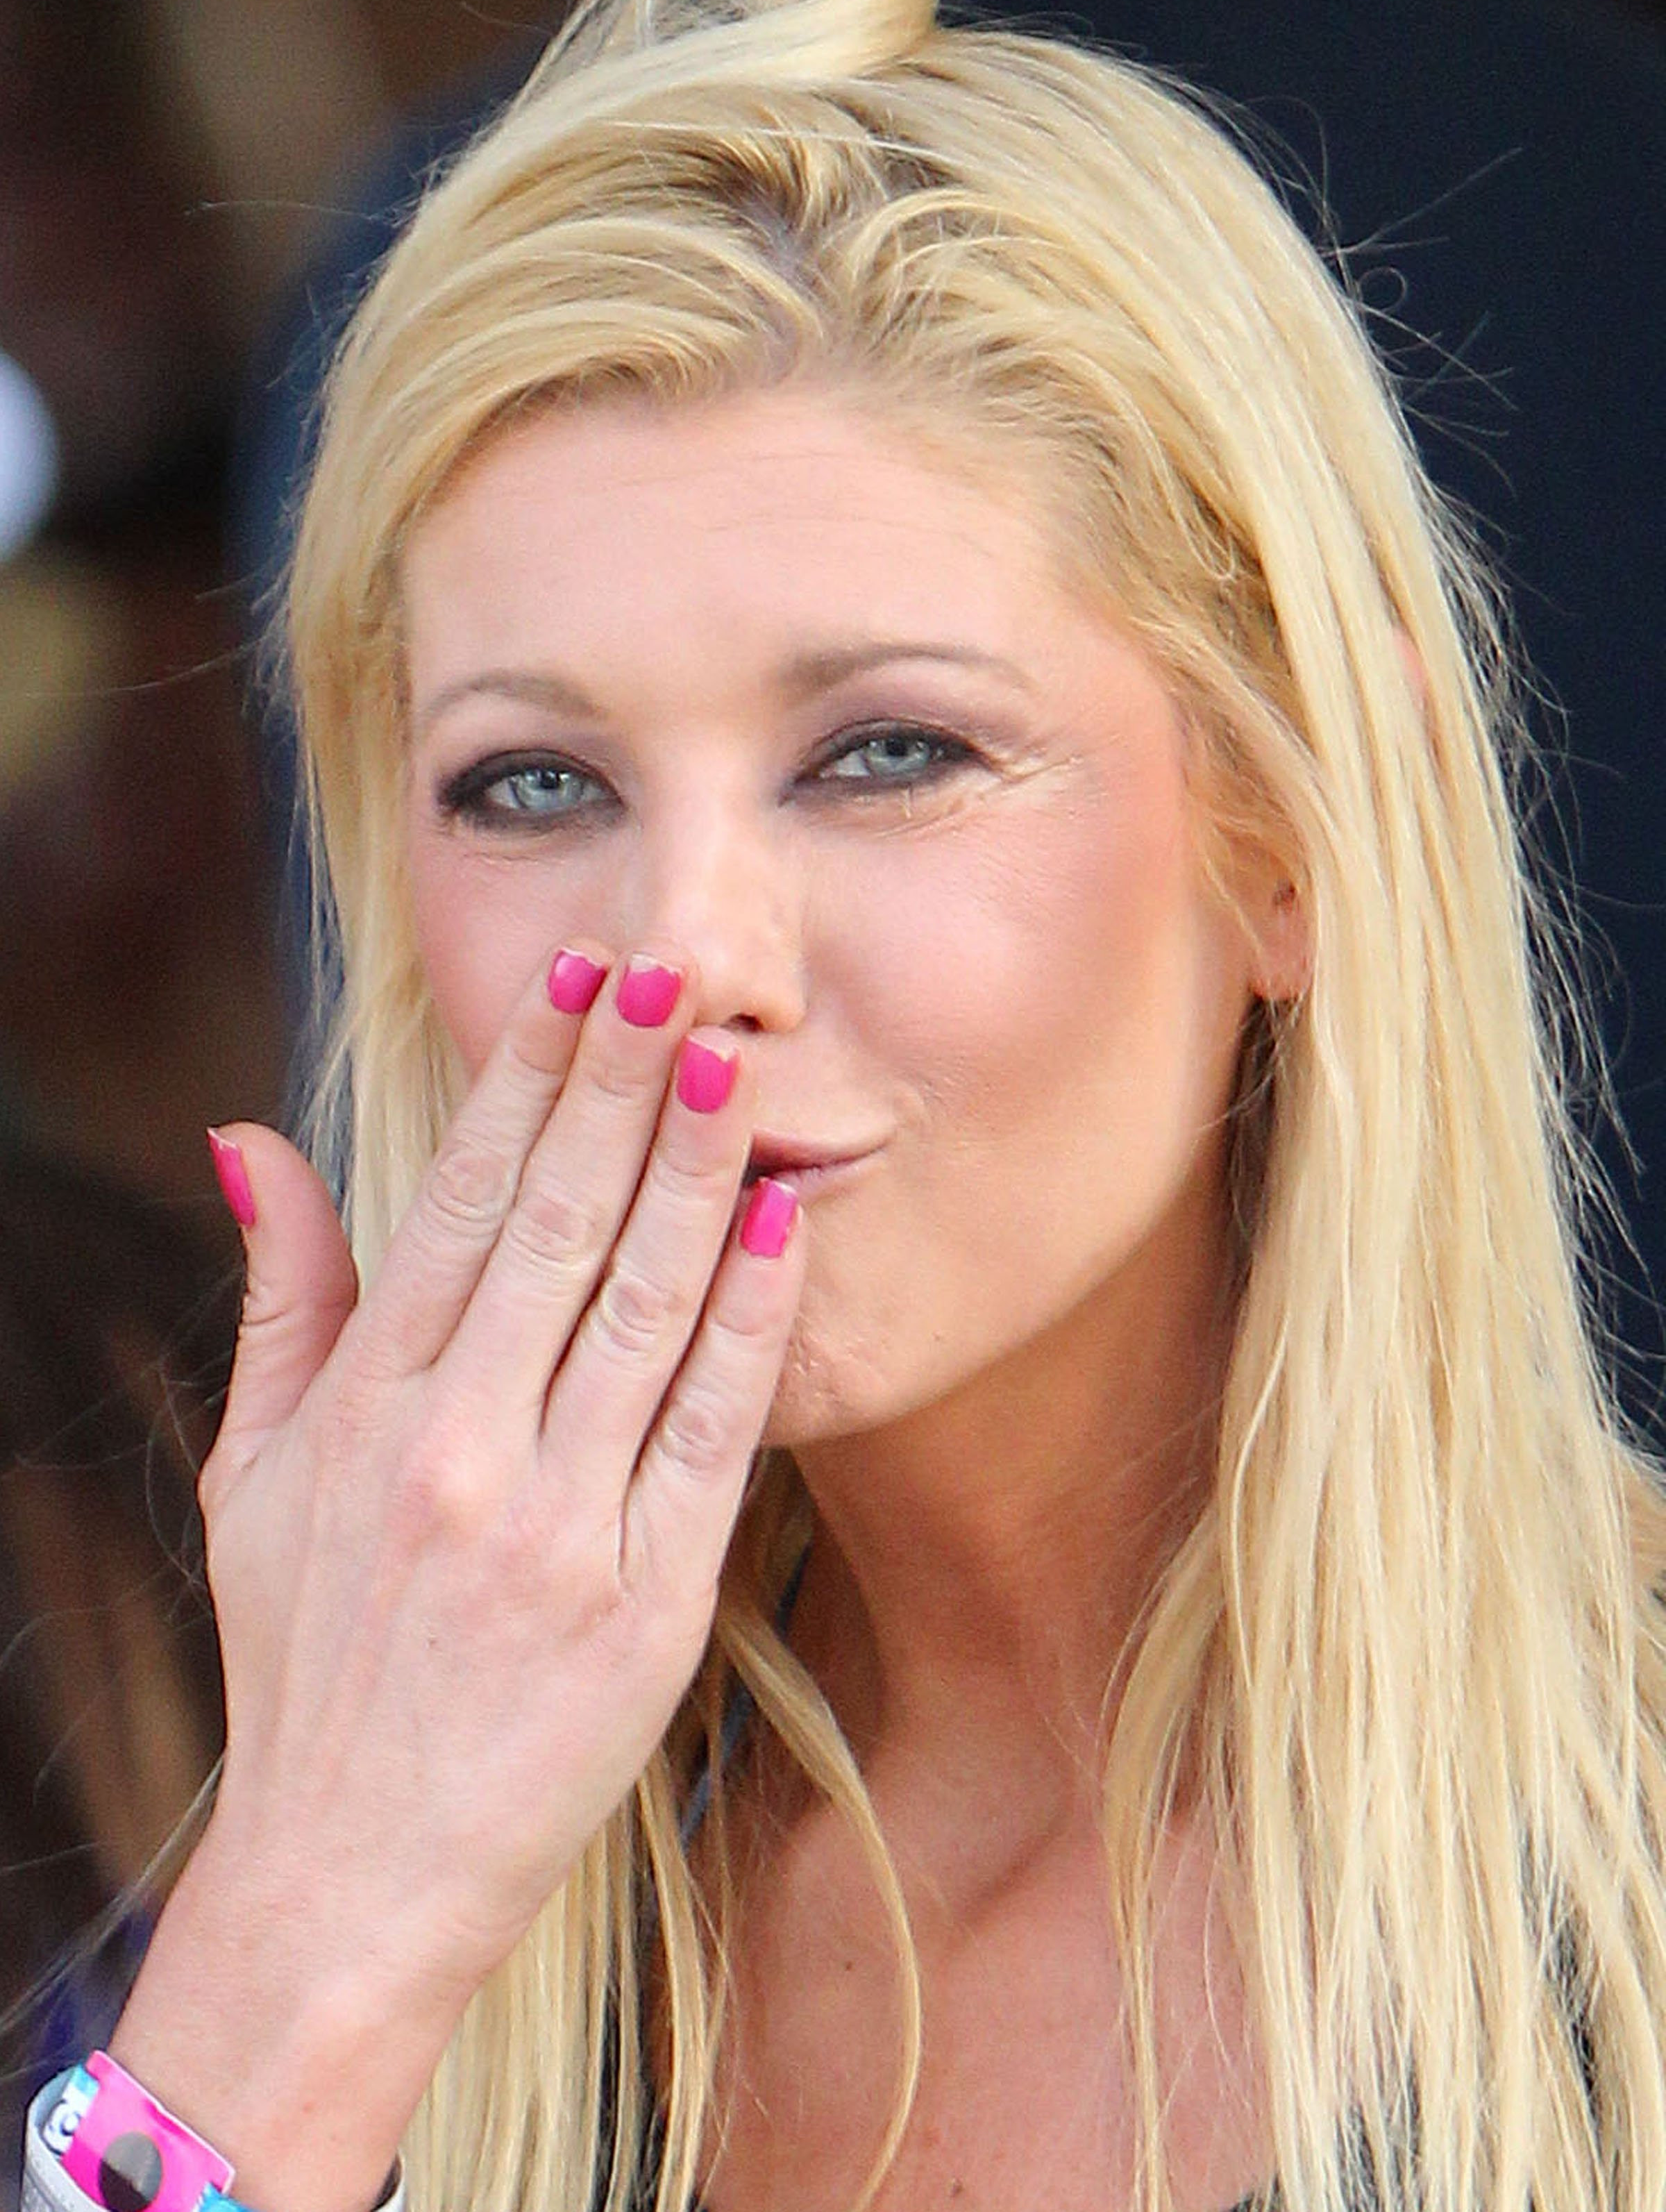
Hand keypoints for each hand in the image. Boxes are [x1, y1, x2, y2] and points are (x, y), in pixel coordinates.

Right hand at [112, 946, 803, 2211]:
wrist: (346, 1880)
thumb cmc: (303, 1658)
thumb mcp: (253, 1473)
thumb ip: (280, 1295)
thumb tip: (249, 1133)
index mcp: (369, 1407)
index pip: (463, 1198)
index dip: (528, 1074)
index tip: (580, 976)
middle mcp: (459, 1450)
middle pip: (559, 1225)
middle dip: (618, 1085)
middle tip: (670, 971)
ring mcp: (556, 1527)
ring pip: (642, 1307)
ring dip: (694, 1173)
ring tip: (733, 1064)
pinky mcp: (644, 1604)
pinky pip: (708, 1431)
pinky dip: (747, 1322)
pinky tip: (779, 1226)